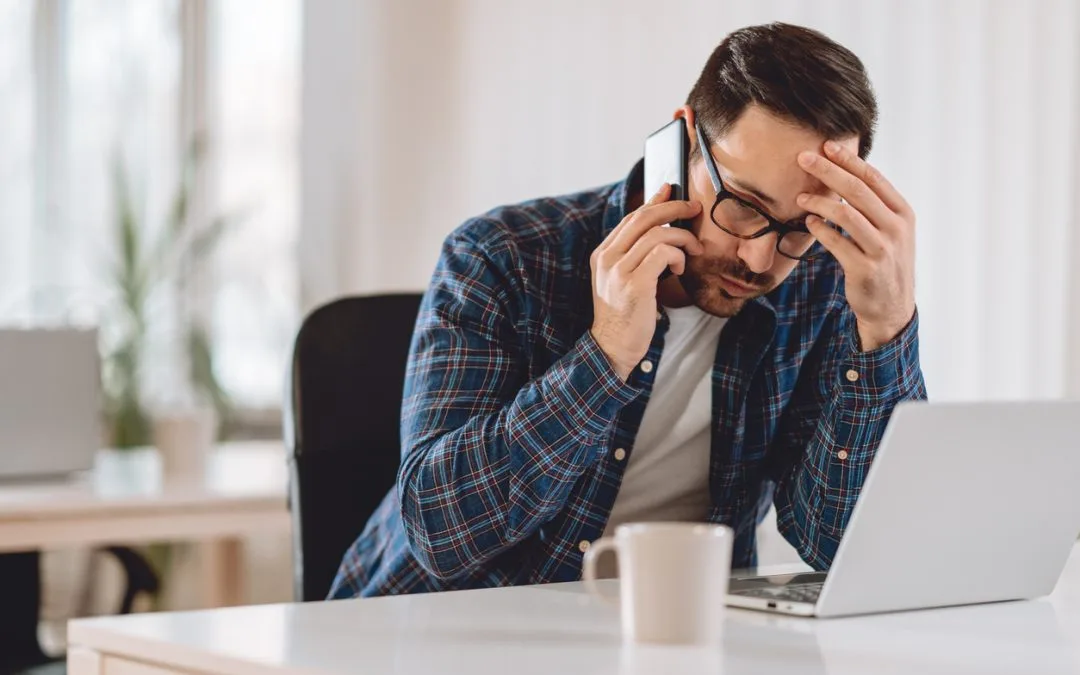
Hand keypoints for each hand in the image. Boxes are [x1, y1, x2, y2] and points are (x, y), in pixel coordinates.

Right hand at [590, 184, 702, 379]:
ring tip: (692, 251)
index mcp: (603, 254)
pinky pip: (663, 253)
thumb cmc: (625, 315)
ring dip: (682, 238)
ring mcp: (619, 270)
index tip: (671, 191)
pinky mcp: (634, 283)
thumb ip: (635, 255)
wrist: (613, 347)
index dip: (655, 201)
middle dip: (674, 207)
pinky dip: (678, 255)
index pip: (631, 217)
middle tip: (694, 208)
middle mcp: (607, 257)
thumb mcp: (624, 280)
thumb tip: (661, 229)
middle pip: (643, 217)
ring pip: (657, 233)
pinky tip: (680, 267)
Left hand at [797, 141, 915, 350]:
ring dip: (819, 202)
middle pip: (857, 191)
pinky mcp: (865, 268)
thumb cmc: (885, 261)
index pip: (874, 178)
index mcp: (903, 213)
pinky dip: (820, 229)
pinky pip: (837, 242)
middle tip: (803, 158)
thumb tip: (844, 174)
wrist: (892, 306)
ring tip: (800, 198)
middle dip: (828, 171)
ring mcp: (882, 248)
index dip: (849, 160)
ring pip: (846, 214)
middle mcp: (896, 228)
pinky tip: (809, 222)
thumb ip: (873, 206)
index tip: (826, 146)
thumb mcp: (890, 230)